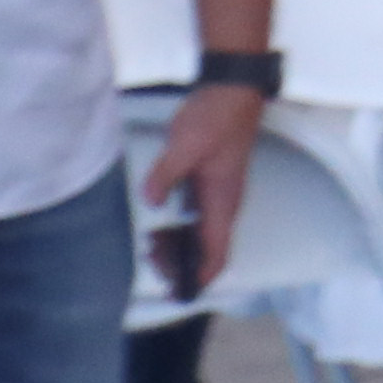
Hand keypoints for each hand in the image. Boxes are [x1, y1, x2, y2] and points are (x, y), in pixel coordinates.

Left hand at [144, 80, 266, 295]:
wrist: (233, 90)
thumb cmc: (217, 117)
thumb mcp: (186, 146)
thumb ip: (166, 175)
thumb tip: (152, 200)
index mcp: (222, 201)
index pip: (216, 253)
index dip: (199, 277)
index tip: (179, 292)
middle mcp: (224, 203)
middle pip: (207, 249)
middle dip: (181, 264)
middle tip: (151, 265)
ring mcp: (218, 193)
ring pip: (201, 234)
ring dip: (178, 245)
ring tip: (150, 248)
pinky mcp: (210, 183)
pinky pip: (196, 217)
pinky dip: (179, 227)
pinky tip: (158, 223)